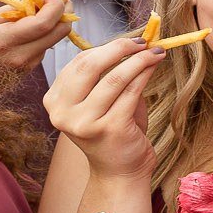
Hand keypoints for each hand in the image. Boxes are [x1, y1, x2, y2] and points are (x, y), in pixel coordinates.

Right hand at [0, 0, 72, 72]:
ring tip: (39, 10)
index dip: (55, 4)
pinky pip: (44, 49)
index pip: (45, 22)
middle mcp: (19, 56)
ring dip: (54, 23)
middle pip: (59, 32)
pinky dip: (44, 35)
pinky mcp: (27, 72)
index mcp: (4, 41)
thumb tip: (33, 0)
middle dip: (64, 11)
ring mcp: (25, 66)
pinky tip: (30, 28)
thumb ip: (9, 11)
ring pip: (54, 40)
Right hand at [43, 36, 164, 182]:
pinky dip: (145, 74)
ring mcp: (84, 122)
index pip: (78, 63)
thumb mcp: (103, 101)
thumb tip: (134, 44)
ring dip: (139, 60)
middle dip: (120, 48)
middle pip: (90, 66)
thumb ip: (109, 75)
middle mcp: (63, 112)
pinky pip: (131, 91)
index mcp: (55, 101)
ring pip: (114, 77)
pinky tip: (155, 66)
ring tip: (157, 52)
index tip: (131, 40)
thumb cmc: (113, 131)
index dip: (106, 47)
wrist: (119, 171)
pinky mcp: (109, 128)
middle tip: (144, 42)